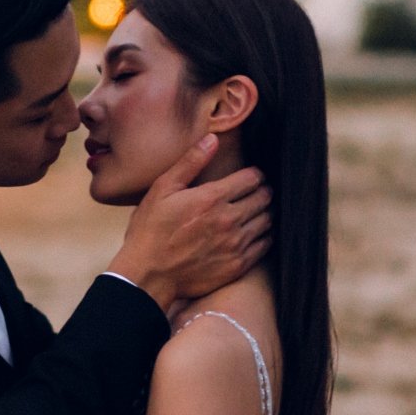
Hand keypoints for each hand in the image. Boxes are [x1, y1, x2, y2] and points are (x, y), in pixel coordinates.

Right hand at [107, 134, 271, 310]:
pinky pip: (264, 246)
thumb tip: (212, 139)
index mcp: (212, 198)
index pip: (251, 178)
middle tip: (256, 192)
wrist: (148, 275)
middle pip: (263, 198)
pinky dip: (264, 236)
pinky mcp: (237, 266)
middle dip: (262, 191)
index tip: (250, 176)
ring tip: (256, 211)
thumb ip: (190, 163)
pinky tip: (254, 234)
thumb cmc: (150, 231)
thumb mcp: (162, 190)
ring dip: (265, 213)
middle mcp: (228, 220)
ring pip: (267, 221)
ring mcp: (235, 244)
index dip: (254, 174)